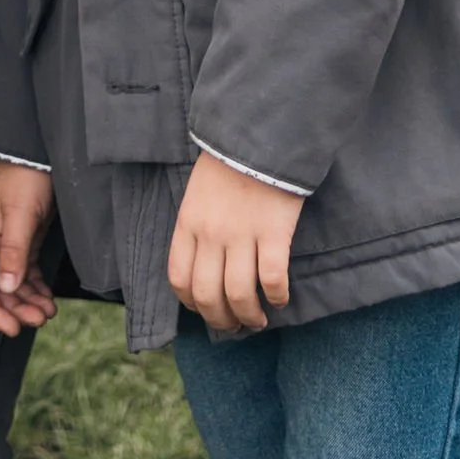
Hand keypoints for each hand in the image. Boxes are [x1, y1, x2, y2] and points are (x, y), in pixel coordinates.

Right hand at [0, 163, 57, 336]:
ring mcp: (9, 243)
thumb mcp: (19, 212)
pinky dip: (36, 289)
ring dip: (28, 303)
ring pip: (13, 285)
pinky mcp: (25, 240)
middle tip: (40, 321)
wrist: (40, 152)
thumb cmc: (25, 175)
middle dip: (16, 310)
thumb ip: (12, 250)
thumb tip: (6, 287)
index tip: (12, 328)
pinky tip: (48, 299)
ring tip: (48, 313)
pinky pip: (26, 274)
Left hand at [169, 151, 302, 336]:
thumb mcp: (198, 192)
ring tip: (258, 319)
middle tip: (234, 325)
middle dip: (221, 320)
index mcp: (189, 223)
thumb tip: (203, 265)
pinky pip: (272, 279)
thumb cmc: (228, 162)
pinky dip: (276, 296)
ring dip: (249, 316)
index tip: (206, 310)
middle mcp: (211, 233)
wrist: (259, 132)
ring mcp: (242, 234)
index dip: (192, 303)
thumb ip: (197, 226)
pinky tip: (280, 298)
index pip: (179, 279)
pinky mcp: (273, 232)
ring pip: (239, 295)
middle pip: (207, 295)